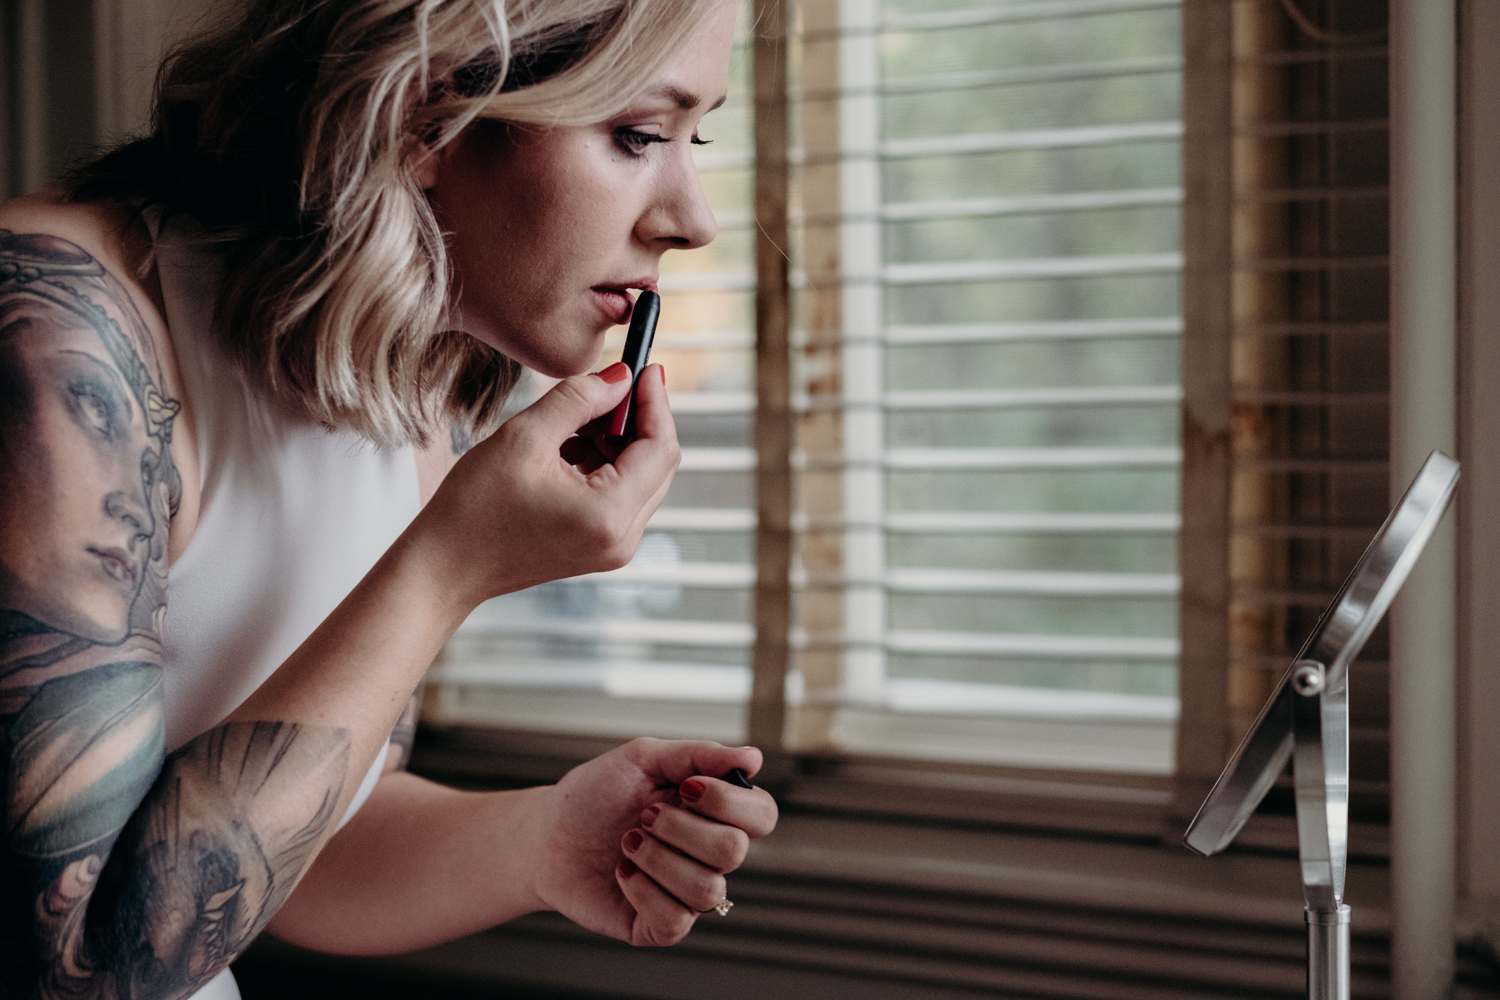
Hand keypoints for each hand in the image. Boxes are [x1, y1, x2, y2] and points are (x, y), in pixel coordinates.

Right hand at [416, 363, 677, 608]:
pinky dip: (607, 464)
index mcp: (610, 514)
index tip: (645, 366)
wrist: (445, 566)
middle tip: (609, 385)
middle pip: (659, 464)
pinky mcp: (601, 547)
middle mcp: (623, 538)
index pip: (661, 448)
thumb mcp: (525, 437)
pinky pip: (623, 495)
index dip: (655, 402)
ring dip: (619, 440)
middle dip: (639, 419)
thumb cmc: (474, 508)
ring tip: (575, 420)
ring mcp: (615, 548)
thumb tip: (620, 376)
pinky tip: (569, 447)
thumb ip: (580, 399)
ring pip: (643, 478)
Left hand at [523, 739, 777, 945]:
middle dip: (680, 828)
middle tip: (644, 815)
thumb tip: (754, 757)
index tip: (685, 787)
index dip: (729, 802)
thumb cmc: (593, 795)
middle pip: (735, 851)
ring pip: (706, 889)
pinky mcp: (661, 925)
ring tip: (628, 843)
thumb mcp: (642, 759)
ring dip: (657, 859)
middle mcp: (708, 854)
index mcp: (714, 813)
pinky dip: (642, 889)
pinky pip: (675, 919)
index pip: (762, 815)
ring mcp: (687, 893)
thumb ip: (699, 754)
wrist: (544, 836)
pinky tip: (622, 872)